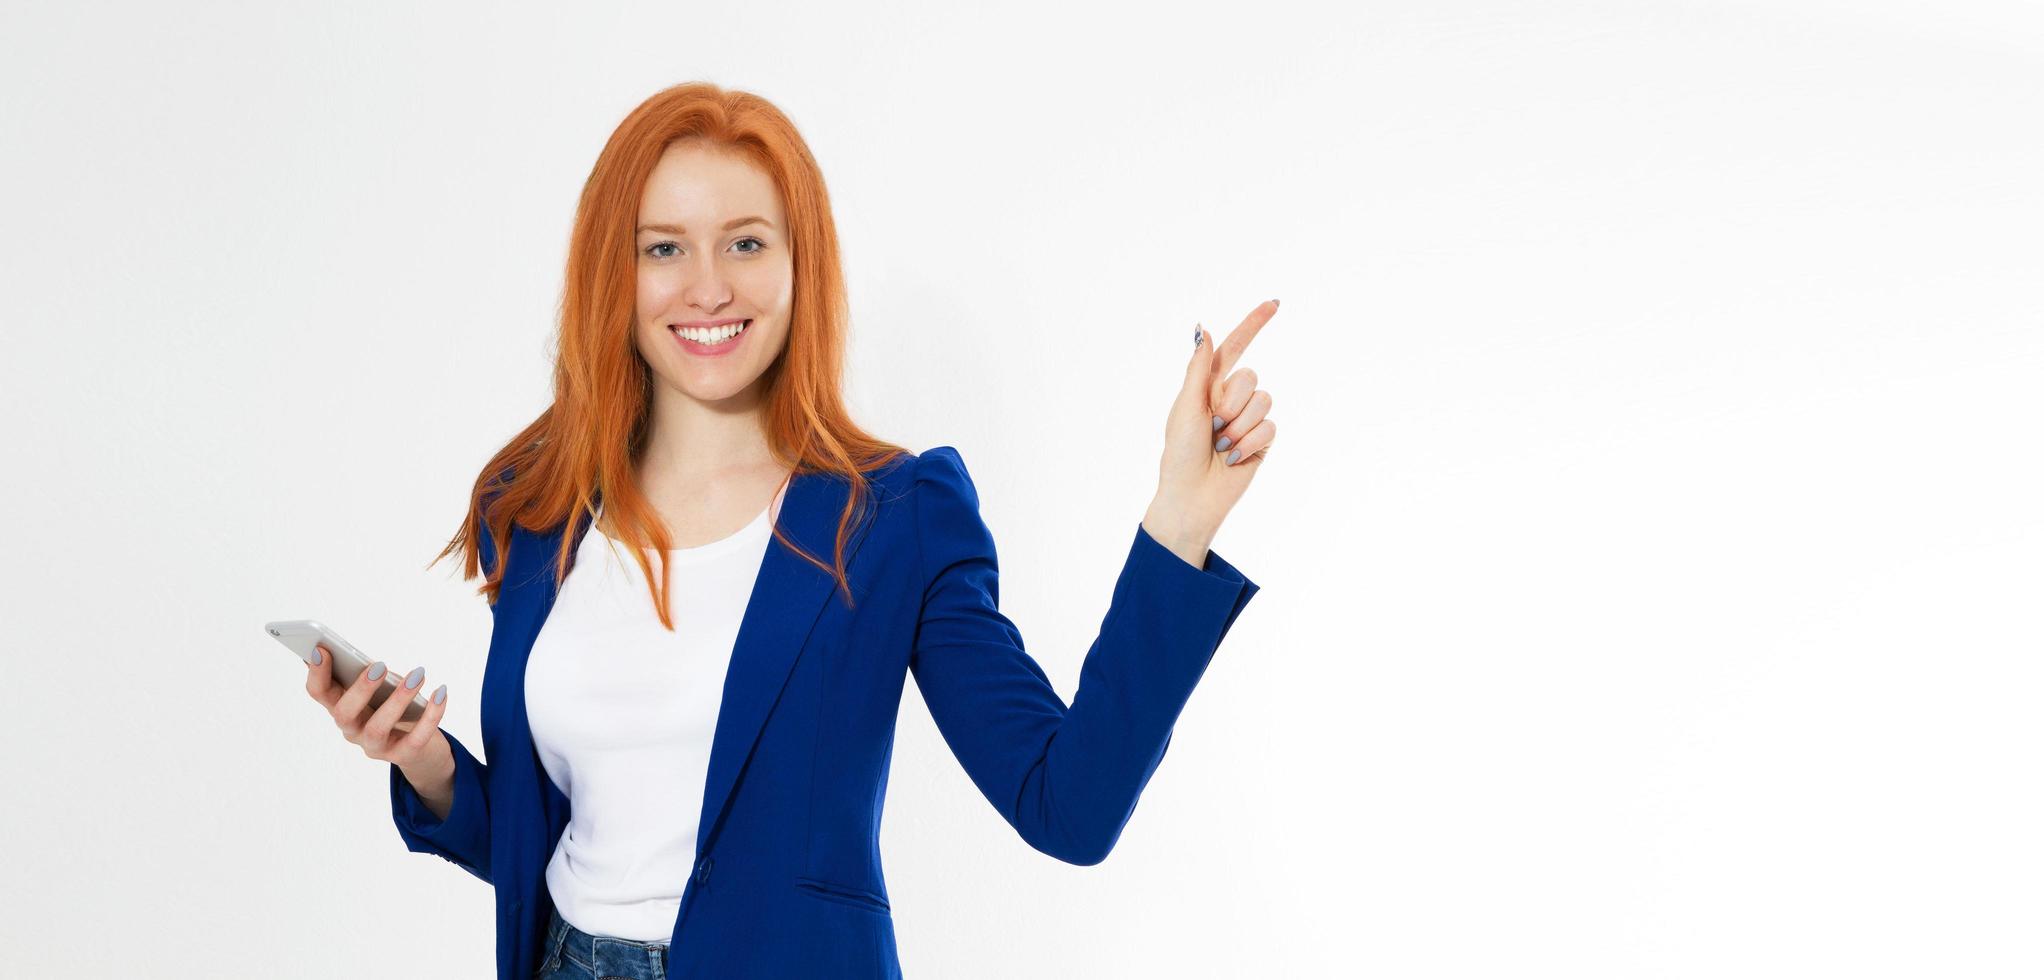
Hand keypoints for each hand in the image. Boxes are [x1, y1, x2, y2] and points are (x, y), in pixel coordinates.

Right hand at [304, 643, 449, 774]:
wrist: (421, 748)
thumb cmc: (395, 708)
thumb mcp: (381, 690)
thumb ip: (370, 675)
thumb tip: (367, 661)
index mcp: (342, 708)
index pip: (319, 693)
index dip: (317, 674)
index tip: (322, 649)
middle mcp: (353, 731)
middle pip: (344, 714)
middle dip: (360, 689)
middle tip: (379, 666)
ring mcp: (376, 747)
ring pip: (378, 727)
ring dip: (398, 699)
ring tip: (418, 675)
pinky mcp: (403, 755)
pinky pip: (417, 738)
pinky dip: (431, 714)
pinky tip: (440, 692)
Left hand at [1147, 298, 1278, 553]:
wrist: (1193, 495)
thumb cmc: (1180, 453)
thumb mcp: (1186, 406)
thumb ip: (1199, 368)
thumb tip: (1204, 328)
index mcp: (1208, 385)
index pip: (1235, 347)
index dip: (1253, 324)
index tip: (1274, 304)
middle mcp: (1231, 398)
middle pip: (1251, 376)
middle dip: (1231, 402)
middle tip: (1213, 426)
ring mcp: (1249, 419)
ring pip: (1264, 401)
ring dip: (1240, 426)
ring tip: (1221, 446)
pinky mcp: (1262, 440)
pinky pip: (1270, 426)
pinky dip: (1250, 442)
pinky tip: (1235, 458)